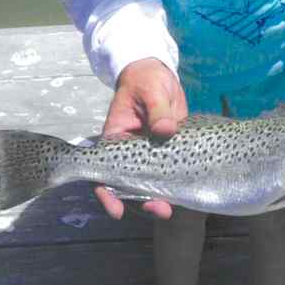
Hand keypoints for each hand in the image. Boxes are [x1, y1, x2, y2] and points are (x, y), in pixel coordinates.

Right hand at [95, 58, 187, 220]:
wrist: (159, 74)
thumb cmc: (146, 80)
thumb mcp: (151, 91)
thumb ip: (157, 110)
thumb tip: (165, 130)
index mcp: (116, 138)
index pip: (102, 171)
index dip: (106, 193)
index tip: (117, 210)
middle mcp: (129, 151)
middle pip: (127, 183)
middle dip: (139, 202)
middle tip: (158, 210)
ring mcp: (149, 153)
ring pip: (149, 182)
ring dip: (157, 197)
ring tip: (170, 209)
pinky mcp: (168, 150)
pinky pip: (168, 172)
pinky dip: (173, 184)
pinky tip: (183, 193)